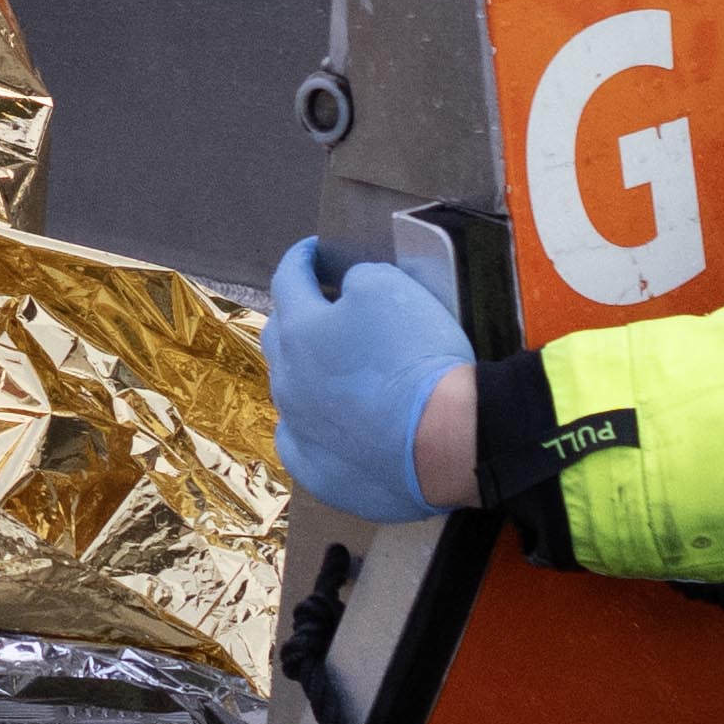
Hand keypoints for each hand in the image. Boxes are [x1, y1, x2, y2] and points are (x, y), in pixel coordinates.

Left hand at [260, 234, 476, 523]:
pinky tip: (327, 426)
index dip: (301, 259)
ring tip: (332, 367)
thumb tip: (347, 290)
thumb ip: (358, 281)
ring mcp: (300, 429)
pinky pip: (301, 442)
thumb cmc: (415, 357)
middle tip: (323, 307)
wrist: (444, 440)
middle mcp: (288, 379)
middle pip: (280, 337)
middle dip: (297, 315)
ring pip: (290, 390)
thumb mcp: (390, 288)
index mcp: (299, 330)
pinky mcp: (317, 471)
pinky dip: (312, 427)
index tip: (312, 251)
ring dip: (306, 372)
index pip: (288, 280)